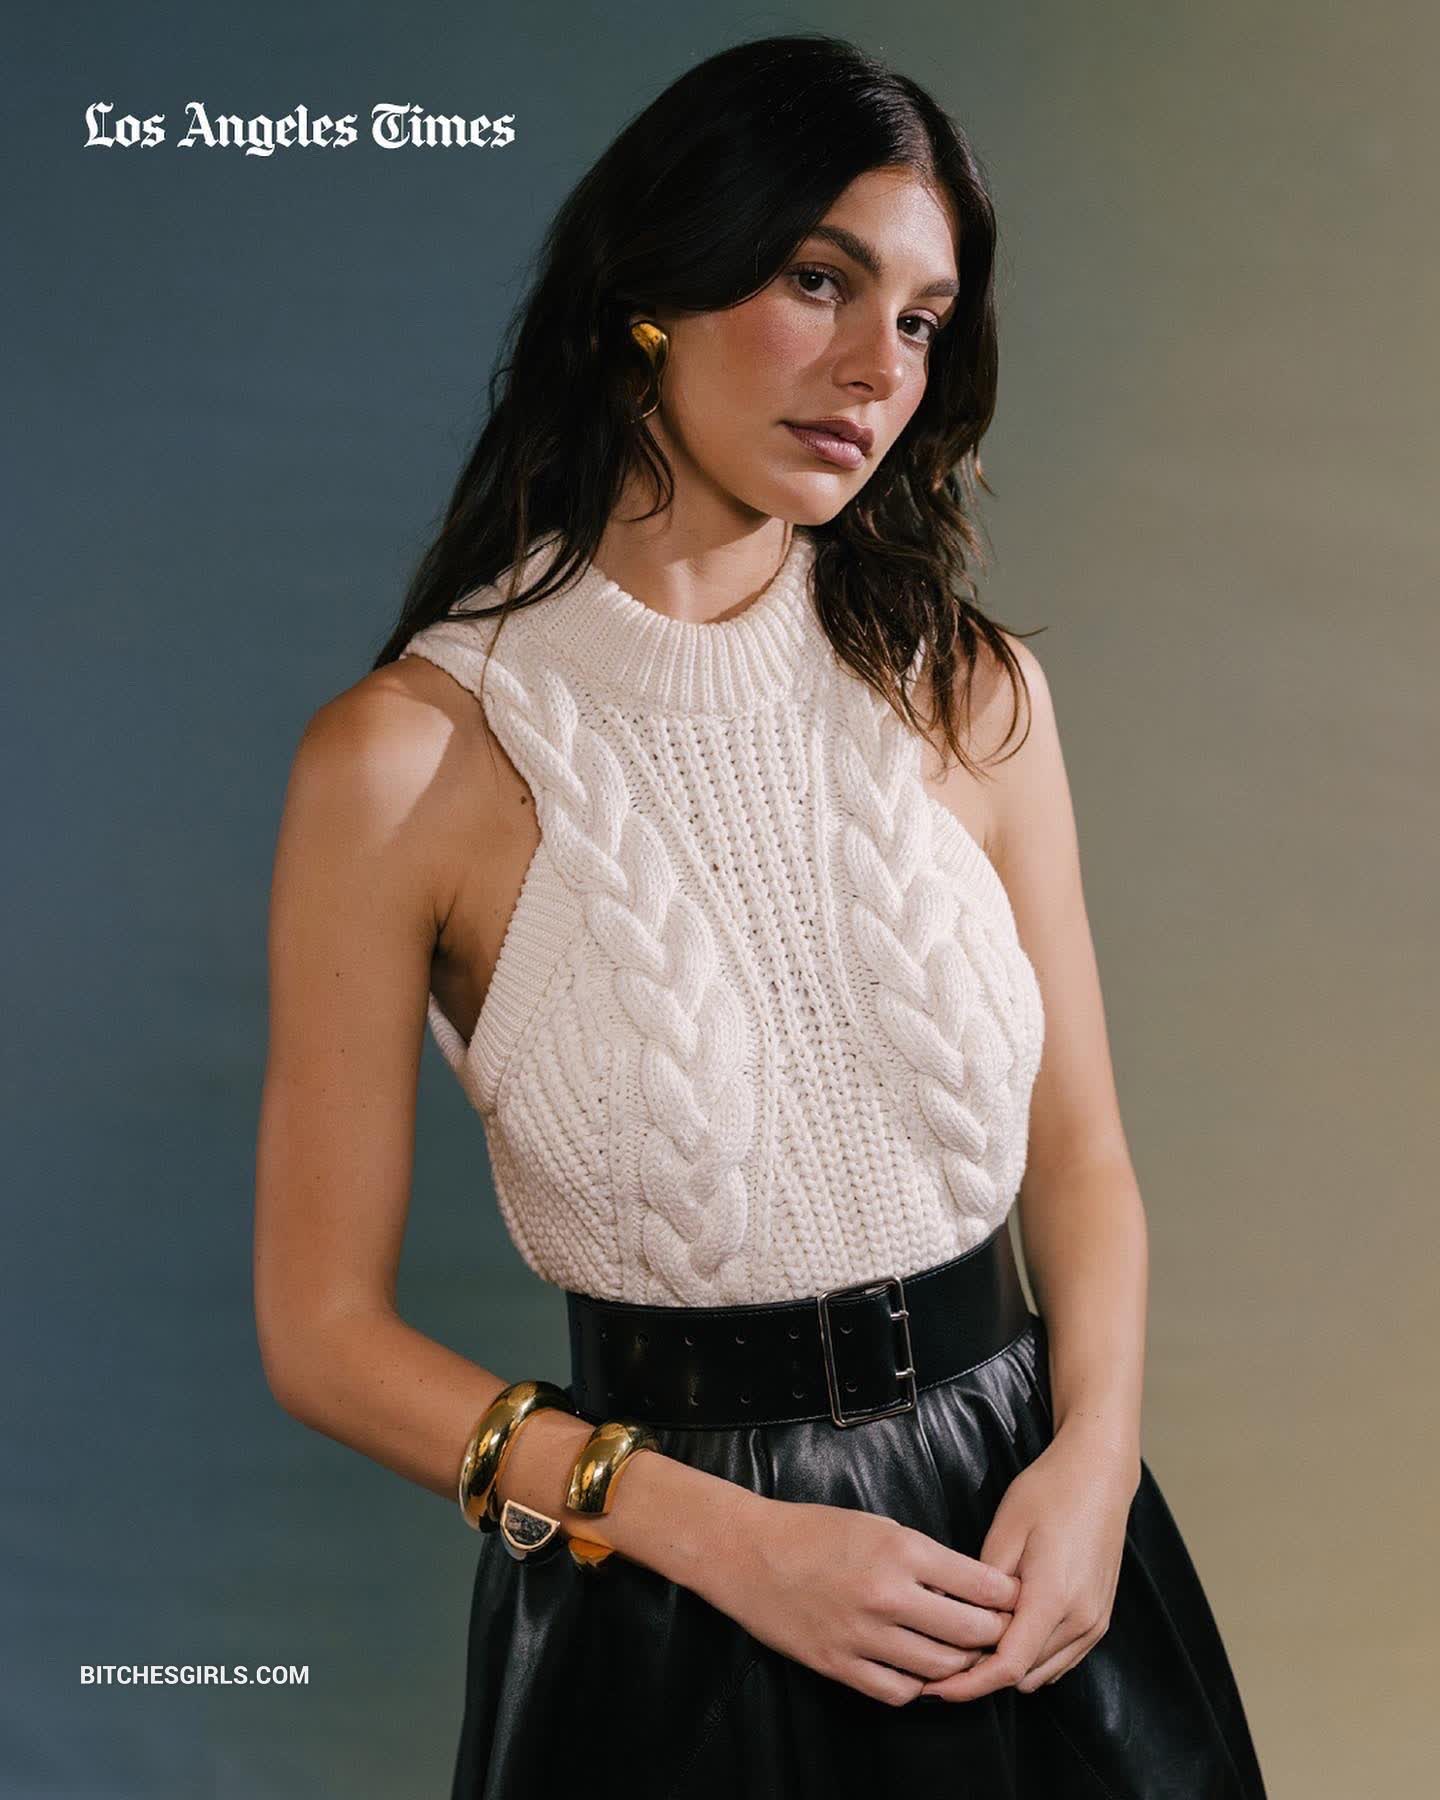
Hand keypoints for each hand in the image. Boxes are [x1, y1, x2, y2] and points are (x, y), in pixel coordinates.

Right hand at [693, 1491, 1022, 1706]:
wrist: (748, 1553)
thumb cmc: (814, 1530)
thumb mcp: (877, 1524)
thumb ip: (924, 1557)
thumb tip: (970, 1588)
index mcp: (901, 1549)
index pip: (982, 1585)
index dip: (1007, 1597)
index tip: (1016, 1599)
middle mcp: (888, 1594)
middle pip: (971, 1633)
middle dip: (995, 1635)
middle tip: (1002, 1633)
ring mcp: (863, 1635)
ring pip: (941, 1669)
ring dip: (961, 1665)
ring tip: (965, 1654)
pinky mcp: (840, 1665)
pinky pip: (899, 1691)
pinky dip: (918, 1685)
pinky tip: (920, 1670)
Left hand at [915, 1424, 1139, 1700]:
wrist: (1098, 1474)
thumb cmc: (1048, 1492)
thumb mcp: (1005, 1530)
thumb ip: (983, 1585)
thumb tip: (958, 1620)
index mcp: (1054, 1598)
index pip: (1007, 1665)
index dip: (968, 1684)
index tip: (935, 1687)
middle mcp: (1080, 1620)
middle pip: (1024, 1675)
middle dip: (983, 1674)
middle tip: (944, 1656)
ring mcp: (1095, 1623)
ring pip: (1042, 1672)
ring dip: (1009, 1667)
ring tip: (973, 1642)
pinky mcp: (1100, 1619)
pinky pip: (1061, 1658)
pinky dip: (1032, 1657)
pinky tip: (1007, 1631)